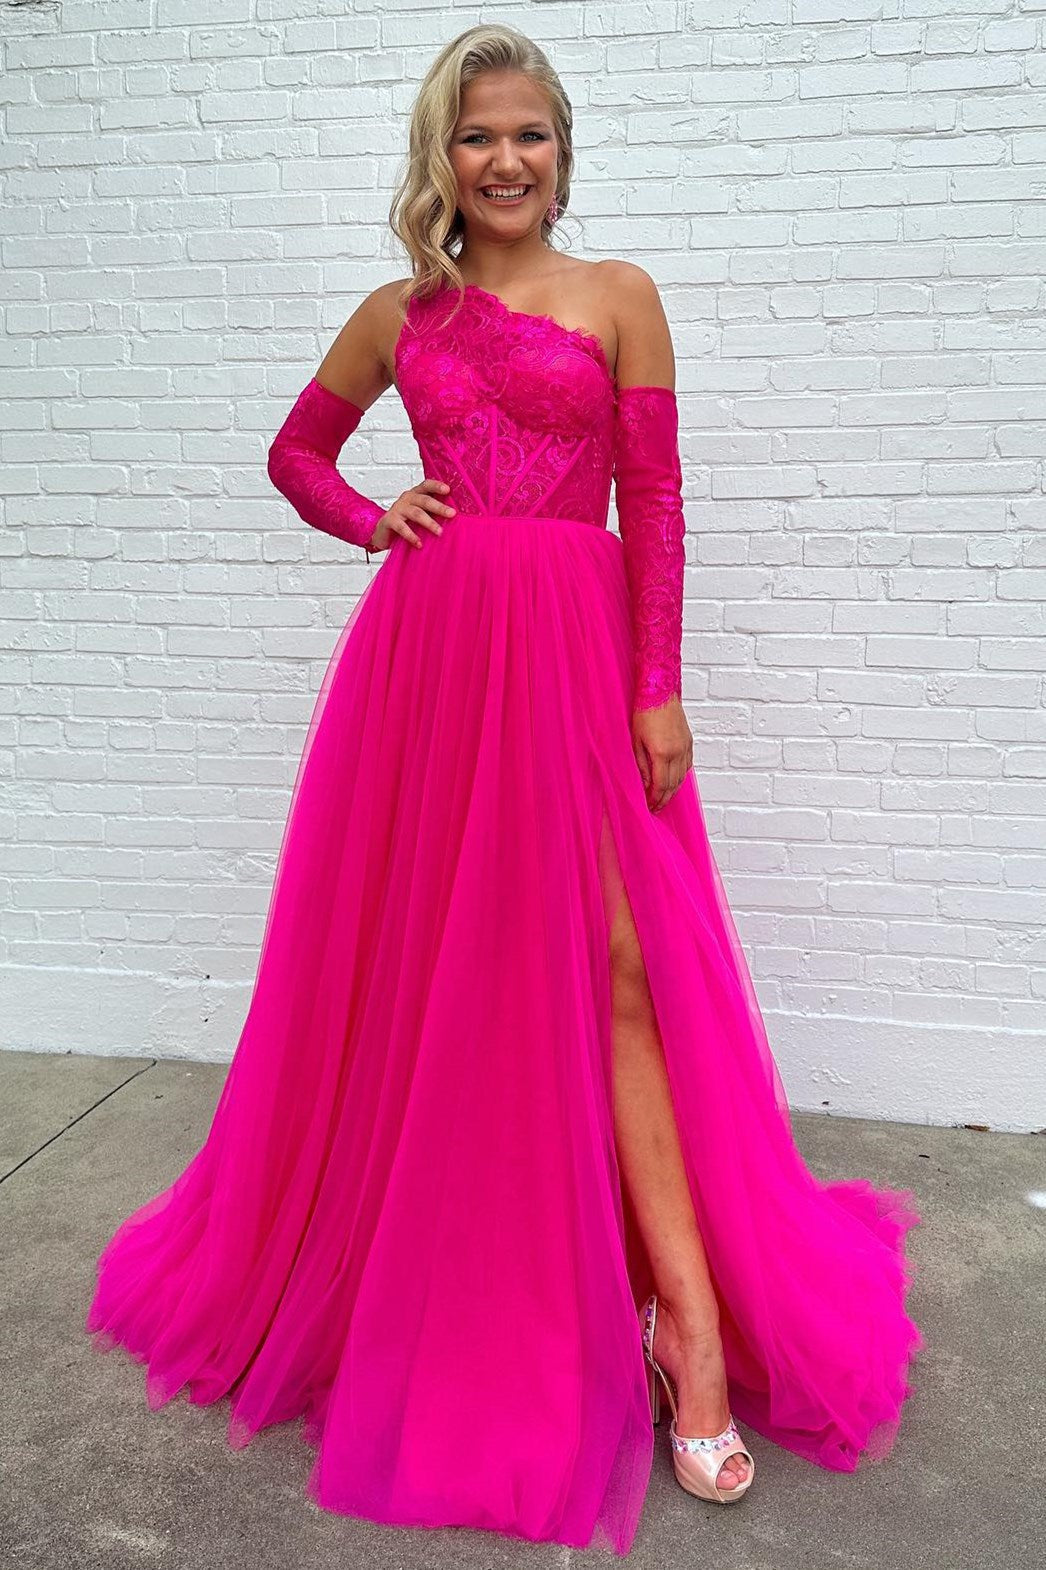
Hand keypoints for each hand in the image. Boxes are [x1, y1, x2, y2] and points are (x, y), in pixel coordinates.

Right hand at [365, 479, 455, 551]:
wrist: (382, 532)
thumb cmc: (405, 523)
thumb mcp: (419, 515)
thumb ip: (432, 513)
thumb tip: (454, 519)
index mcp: (415, 495)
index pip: (426, 485)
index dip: (436, 486)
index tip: (448, 490)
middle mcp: (406, 499)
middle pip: (424, 500)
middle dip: (439, 507)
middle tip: (452, 514)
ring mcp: (397, 509)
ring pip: (416, 513)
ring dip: (429, 523)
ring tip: (439, 532)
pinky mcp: (389, 521)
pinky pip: (402, 527)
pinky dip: (412, 536)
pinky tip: (419, 543)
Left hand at [631, 695, 692, 812]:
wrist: (660, 691)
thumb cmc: (643, 713)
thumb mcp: (635, 741)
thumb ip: (642, 765)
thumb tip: (646, 784)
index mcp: (662, 753)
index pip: (661, 785)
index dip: (655, 799)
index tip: (650, 807)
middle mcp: (678, 752)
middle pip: (673, 784)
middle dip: (664, 799)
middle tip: (656, 807)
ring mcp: (686, 747)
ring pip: (682, 777)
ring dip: (673, 789)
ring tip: (664, 797)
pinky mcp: (689, 741)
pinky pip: (687, 765)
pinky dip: (681, 776)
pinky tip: (674, 780)